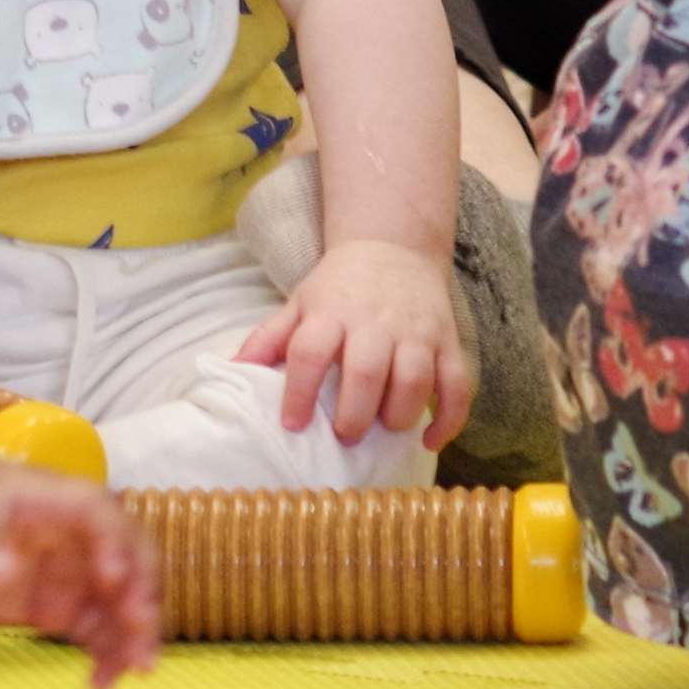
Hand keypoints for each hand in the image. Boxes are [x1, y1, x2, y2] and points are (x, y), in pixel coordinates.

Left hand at [0, 462, 159, 685]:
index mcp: (52, 501)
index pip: (97, 514)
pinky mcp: (62, 607)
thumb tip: (2, 569)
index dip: (114, 542)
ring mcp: (73, 573)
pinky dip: (107, 654)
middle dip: (139, 593)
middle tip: (137, 632)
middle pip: (127, 557)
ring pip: (120, 600)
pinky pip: (97, 629)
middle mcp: (76, 537)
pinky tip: (102, 685)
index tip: (112, 578)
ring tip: (133, 672)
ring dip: (133, 633)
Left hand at [242, 237, 469, 451]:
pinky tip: (429, 440)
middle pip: (366, 371)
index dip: (299, 392)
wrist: (396, 247)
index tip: (293, 424)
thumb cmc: (341, 287)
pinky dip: (449, 417)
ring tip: (382, 429)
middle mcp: (375, 323)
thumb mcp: (300, 304)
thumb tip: (231, 371)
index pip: (311, 351)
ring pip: (414, 379)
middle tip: (343, 435)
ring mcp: (417, 332)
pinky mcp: (448, 341)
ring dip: (399, 414)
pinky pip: (457, 384)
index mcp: (332, 313)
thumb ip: (269, 339)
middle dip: (354, 414)